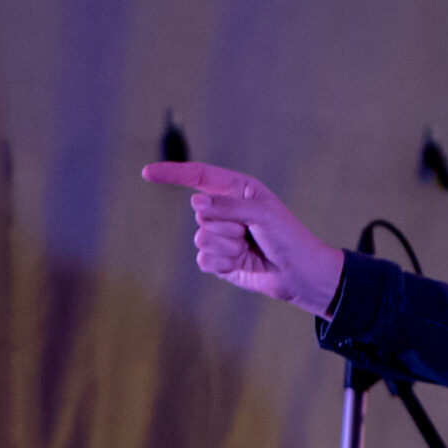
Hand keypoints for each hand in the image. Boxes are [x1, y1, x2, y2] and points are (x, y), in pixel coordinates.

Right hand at [141, 161, 345, 316]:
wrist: (300, 274)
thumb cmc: (288, 237)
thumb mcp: (262, 213)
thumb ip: (228, 205)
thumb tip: (195, 201)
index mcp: (236, 189)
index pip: (198, 176)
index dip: (172, 174)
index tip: (147, 174)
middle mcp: (224, 210)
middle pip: (200, 213)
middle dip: (226, 225)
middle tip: (250, 233)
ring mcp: (220, 236)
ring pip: (201, 238)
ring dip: (227, 246)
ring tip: (248, 248)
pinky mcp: (219, 260)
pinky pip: (204, 259)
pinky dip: (223, 262)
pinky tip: (241, 263)